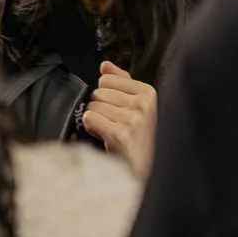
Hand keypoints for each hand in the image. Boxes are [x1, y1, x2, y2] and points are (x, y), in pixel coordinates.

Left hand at [84, 61, 156, 179]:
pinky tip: (107, 139)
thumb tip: (105, 65)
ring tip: (112, 133)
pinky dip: (92, 130)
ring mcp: (132, 119)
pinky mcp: (120, 134)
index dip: (107, 96)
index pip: (106, 79)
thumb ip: (121, 83)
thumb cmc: (139, 139)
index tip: (120, 112)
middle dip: (101, 109)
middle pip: (98, 92)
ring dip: (97, 121)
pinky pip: (89, 118)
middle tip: (116, 125)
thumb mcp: (137, 107)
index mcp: (148, 92)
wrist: (146, 171)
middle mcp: (142, 104)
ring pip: (92, 106)